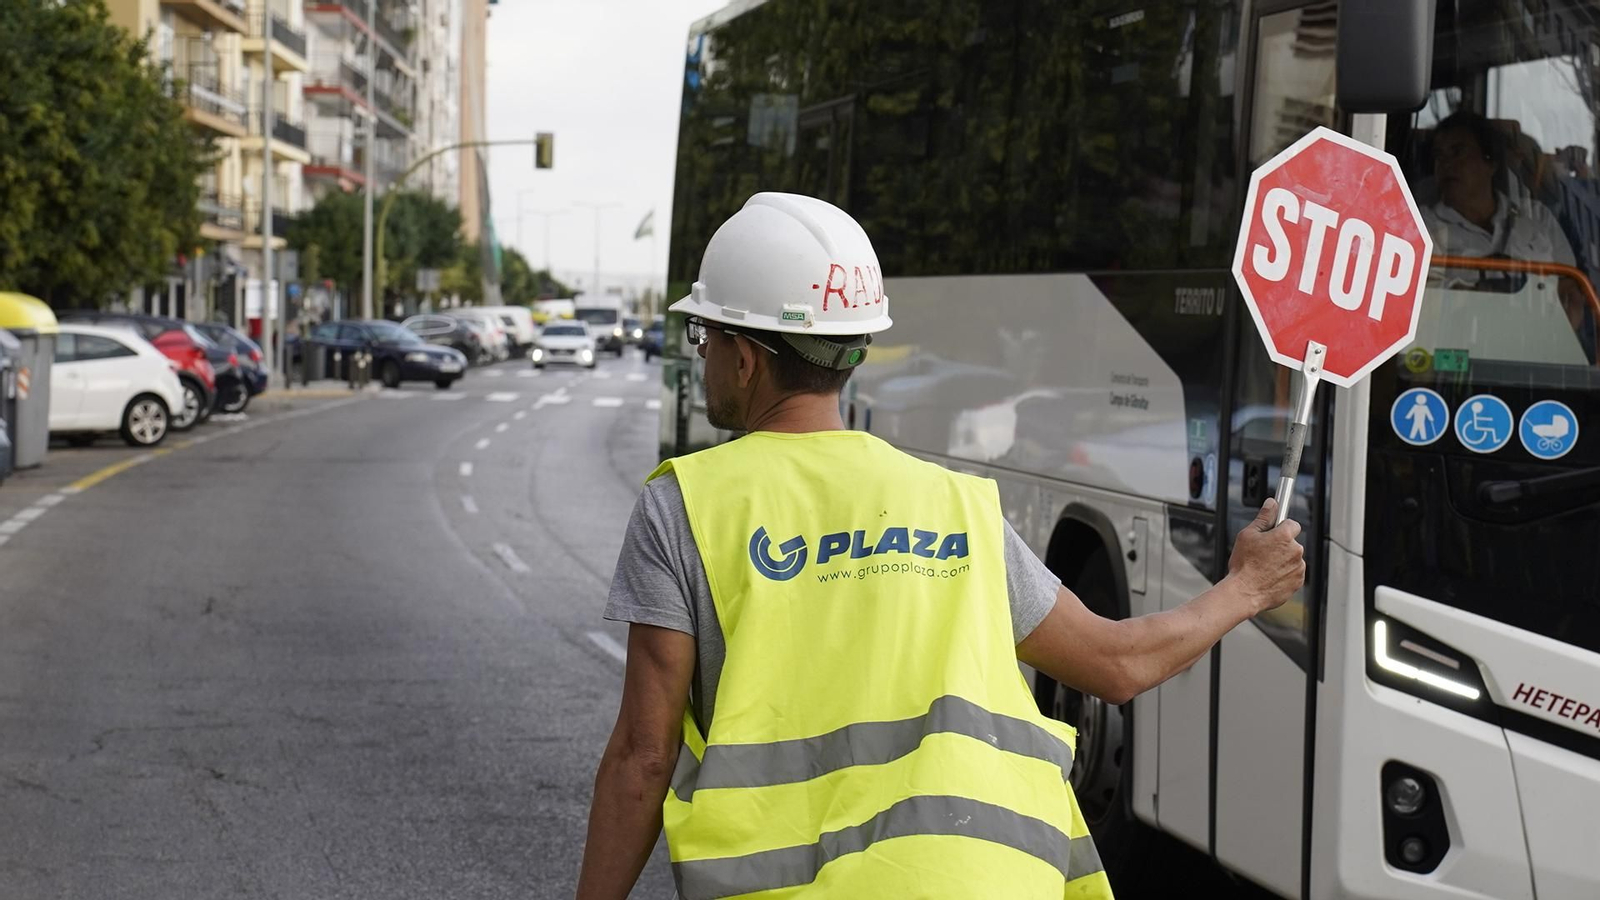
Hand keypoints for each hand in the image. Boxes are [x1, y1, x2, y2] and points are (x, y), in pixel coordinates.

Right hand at [1226, 499, 1306, 615]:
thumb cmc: (1244, 565)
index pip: (1292, 524)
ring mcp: (1298, 567)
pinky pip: (1294, 573)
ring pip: (1293, 558)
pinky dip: (1285, 574)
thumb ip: (1263, 517)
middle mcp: (1296, 550)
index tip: (1273, 533)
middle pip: (1292, 542)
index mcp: (1284, 536)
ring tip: (1265, 567)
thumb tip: (1272, 503)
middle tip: (1264, 553)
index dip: (1281, 528)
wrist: (1244, 592)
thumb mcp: (1247, 535)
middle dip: (1281, 546)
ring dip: (1283, 560)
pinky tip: (1270, 576)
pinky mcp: (1298, 582)